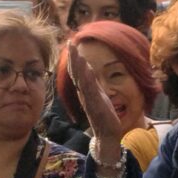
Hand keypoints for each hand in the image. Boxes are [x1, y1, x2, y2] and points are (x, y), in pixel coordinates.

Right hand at [66, 42, 122, 160]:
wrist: (107, 135)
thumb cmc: (103, 116)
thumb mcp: (98, 95)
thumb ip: (92, 82)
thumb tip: (88, 67)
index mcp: (85, 91)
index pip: (77, 72)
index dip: (73, 59)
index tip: (71, 44)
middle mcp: (85, 94)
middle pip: (76, 74)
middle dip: (73, 58)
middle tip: (70, 43)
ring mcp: (89, 100)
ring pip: (81, 80)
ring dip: (78, 66)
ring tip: (76, 52)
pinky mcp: (96, 106)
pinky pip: (90, 90)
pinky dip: (88, 79)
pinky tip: (87, 69)